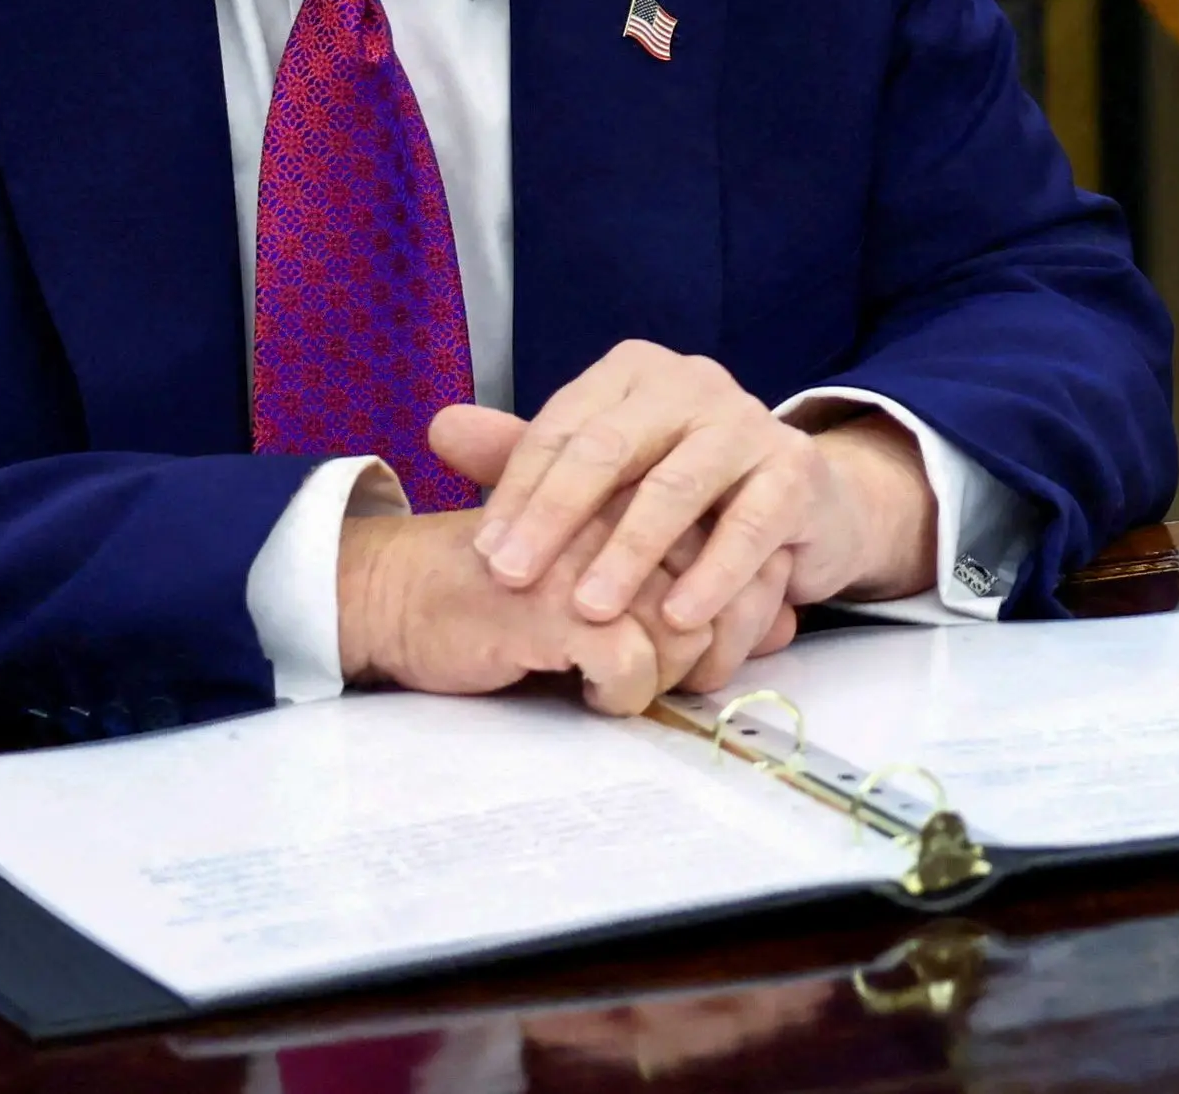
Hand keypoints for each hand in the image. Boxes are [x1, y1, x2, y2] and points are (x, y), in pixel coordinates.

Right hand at [330, 506, 712, 709]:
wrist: (396, 592)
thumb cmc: (506, 584)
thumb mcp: (607, 571)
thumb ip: (696, 591)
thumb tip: (783, 629)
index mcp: (632, 485)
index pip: (730, 544)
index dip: (733, 608)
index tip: (701, 645)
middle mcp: (617, 508)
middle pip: (713, 590)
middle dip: (700, 649)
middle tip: (658, 674)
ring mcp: (585, 557)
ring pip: (682, 630)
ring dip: (662, 675)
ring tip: (621, 684)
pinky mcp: (552, 609)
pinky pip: (631, 664)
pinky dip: (621, 693)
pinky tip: (591, 694)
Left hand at [432, 344, 940, 682]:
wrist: (804, 502)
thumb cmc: (684, 489)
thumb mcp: (606, 473)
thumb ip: (527, 455)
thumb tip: (439, 429)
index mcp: (636, 375)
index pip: (563, 426)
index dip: (518, 490)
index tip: (483, 554)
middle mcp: (693, 384)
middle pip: (610, 447)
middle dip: (555, 517)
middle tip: (511, 577)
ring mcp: (749, 423)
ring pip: (677, 487)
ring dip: (629, 553)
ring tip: (591, 610)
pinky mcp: (797, 472)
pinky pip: (751, 526)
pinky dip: (714, 575)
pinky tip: (678, 617)